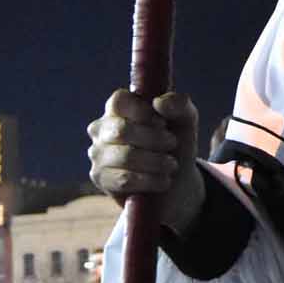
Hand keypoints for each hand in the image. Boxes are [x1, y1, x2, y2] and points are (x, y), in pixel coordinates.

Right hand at [87, 89, 205, 235]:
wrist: (177, 181)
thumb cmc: (175, 143)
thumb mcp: (185, 119)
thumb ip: (179, 103)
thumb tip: (159, 102)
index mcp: (119, 107)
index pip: (119, 101)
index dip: (144, 113)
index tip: (163, 123)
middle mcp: (102, 128)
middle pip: (122, 130)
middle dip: (154, 139)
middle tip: (172, 144)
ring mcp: (97, 153)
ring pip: (125, 156)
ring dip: (157, 162)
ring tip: (171, 165)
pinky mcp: (100, 178)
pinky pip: (125, 179)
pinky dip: (151, 180)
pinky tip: (163, 180)